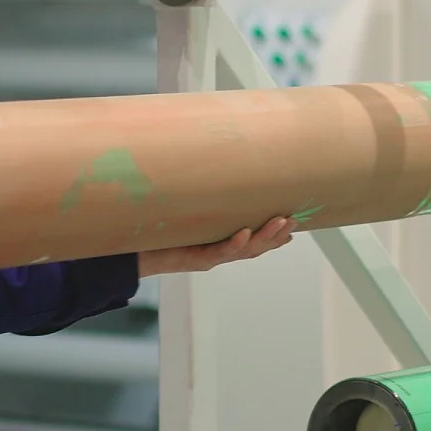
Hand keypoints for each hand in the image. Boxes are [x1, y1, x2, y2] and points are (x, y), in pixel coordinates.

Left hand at [138, 216, 295, 277]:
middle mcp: (218, 252)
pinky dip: (233, 243)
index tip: (294, 225)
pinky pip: (219, 251)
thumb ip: (200, 202)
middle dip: (276, 234)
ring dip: (264, 237)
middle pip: (256, 246)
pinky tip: (245, 233)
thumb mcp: (186, 216)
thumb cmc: (159, 234)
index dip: (275, 235)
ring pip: (245, 250)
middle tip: (295, 219)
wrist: (135, 254)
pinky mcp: (195, 258)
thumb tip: (208, 172)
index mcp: (220, 244)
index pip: (254, 239)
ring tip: (281, 223)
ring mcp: (209, 256)